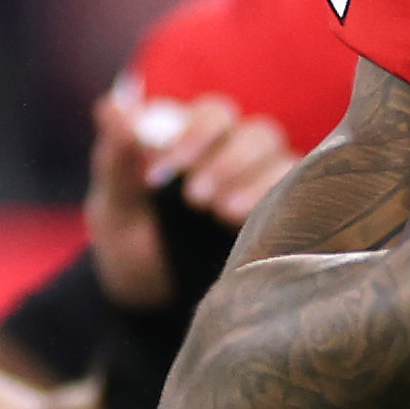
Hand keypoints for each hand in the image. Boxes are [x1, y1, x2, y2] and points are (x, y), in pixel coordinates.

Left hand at [87, 74, 298, 305]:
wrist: (152, 303)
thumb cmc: (131, 244)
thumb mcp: (114, 206)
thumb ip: (115, 156)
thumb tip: (111, 106)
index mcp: (194, 136)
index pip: (211, 115)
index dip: (192, 135)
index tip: (159, 172)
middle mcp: (236, 153)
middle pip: (255, 134)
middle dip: (226, 161)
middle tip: (194, 198)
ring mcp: (264, 185)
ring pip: (279, 160)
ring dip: (253, 180)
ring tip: (221, 212)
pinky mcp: (286, 216)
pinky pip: (298, 195)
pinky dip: (278, 201)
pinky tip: (249, 220)